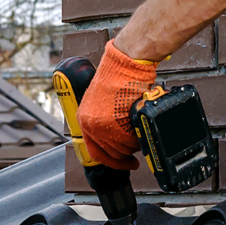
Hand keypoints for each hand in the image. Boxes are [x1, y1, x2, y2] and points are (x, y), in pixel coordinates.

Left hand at [77, 41, 155, 170]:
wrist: (126, 62)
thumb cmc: (119, 75)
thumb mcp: (103, 101)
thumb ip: (106, 120)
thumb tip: (117, 136)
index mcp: (84, 118)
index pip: (95, 151)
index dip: (112, 160)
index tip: (124, 162)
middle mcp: (90, 123)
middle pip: (111, 152)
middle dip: (126, 151)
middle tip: (136, 143)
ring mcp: (102, 124)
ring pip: (122, 148)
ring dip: (133, 143)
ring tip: (138, 128)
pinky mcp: (116, 122)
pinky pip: (130, 141)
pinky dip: (138, 137)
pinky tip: (140, 126)